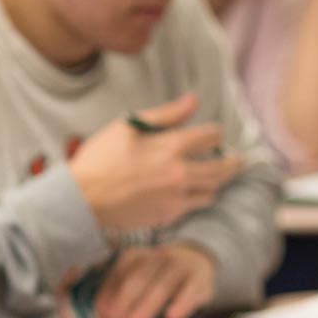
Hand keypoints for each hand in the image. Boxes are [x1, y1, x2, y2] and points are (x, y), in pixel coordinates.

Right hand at [69, 94, 242, 231]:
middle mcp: (180, 173)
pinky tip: (190, 196)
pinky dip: (195, 200)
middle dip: (232, 163)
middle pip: (221, 168)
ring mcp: (175, 198)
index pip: (212, 136)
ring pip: (211, 191)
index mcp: (171, 147)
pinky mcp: (166, 216)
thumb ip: (164, 115)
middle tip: (237, 162)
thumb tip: (194, 100)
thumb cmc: (99, 160)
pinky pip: (192, 208)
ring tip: (216, 180)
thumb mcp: (126, 127)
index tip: (214, 135)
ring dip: (216, 184)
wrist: (80, 200)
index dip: (215, 134)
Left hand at [92, 243, 216, 317]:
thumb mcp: (136, 283)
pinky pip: (190, 290)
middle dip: (124, 300)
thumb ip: (116, 302)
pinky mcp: (198, 278)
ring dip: (147, 304)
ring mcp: (178, 266)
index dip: (107, 297)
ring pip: (162, 284)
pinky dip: (181, 304)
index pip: (117, 276)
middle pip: (137, 279)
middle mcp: (155, 258)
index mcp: (133, 258)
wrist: (197, 261)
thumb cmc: (157, 278)